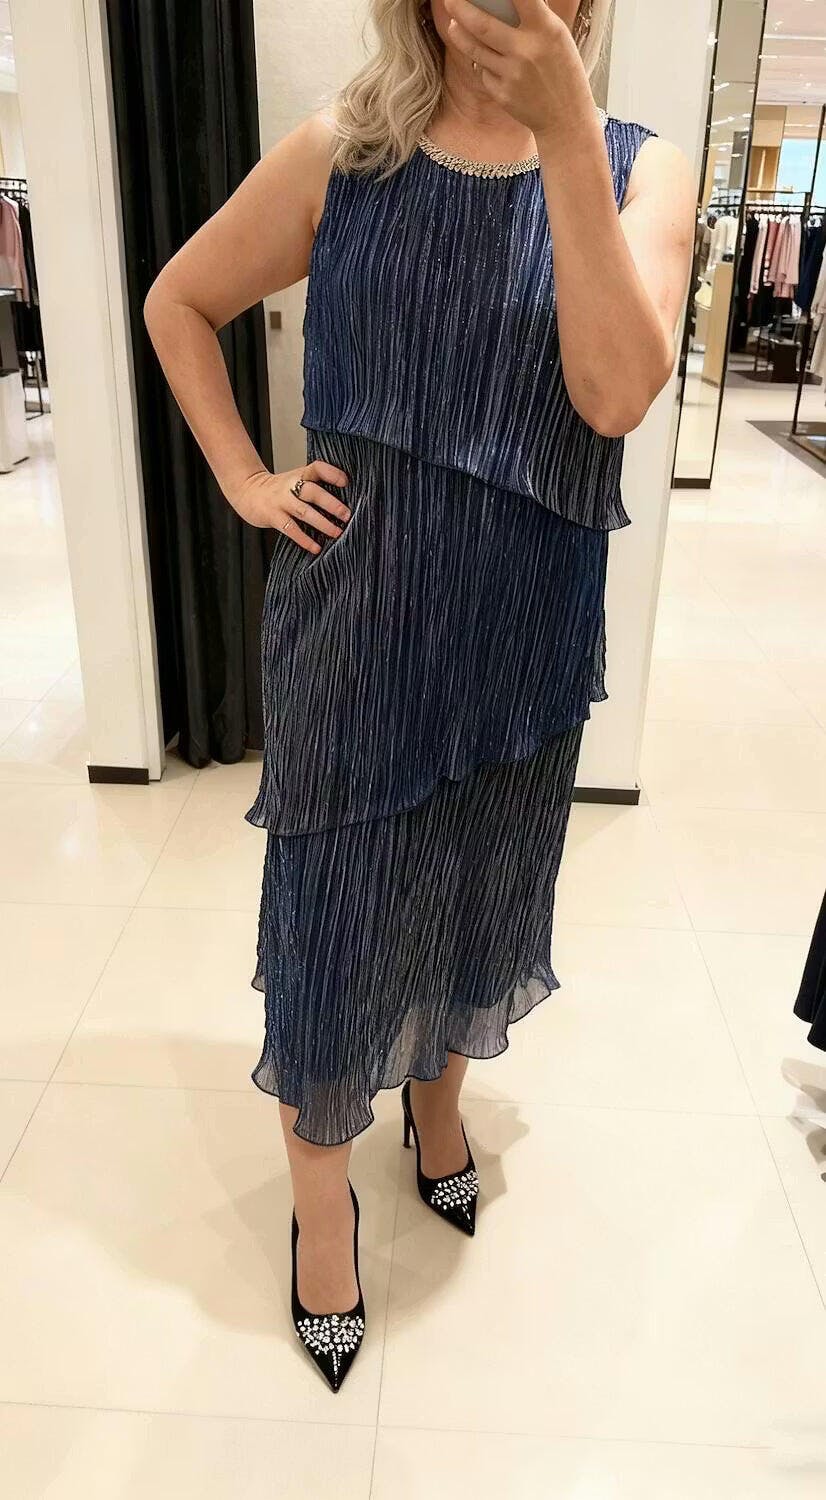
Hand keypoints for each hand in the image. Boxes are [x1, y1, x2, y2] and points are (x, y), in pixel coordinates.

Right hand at [232, 460, 350, 553]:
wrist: (248, 491)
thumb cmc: (279, 490)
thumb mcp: (296, 480)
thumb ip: (315, 486)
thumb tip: (343, 504)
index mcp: (300, 475)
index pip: (317, 468)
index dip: (331, 473)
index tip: (346, 482)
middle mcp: (291, 486)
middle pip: (313, 492)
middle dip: (331, 504)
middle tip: (347, 515)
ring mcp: (282, 502)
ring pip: (304, 512)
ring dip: (322, 523)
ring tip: (337, 533)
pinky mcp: (273, 516)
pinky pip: (291, 529)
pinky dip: (304, 539)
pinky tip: (316, 547)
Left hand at [443, 0, 590, 138]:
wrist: (566, 118)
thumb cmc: (562, 70)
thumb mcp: (557, 37)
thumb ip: (533, 19)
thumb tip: (503, 2)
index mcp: (546, 30)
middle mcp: (526, 51)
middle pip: (482, 25)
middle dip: (460, 9)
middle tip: (450, 1)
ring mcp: (512, 75)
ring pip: (475, 50)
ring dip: (460, 36)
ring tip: (453, 25)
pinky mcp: (502, 95)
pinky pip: (484, 72)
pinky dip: (483, 65)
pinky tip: (489, 63)